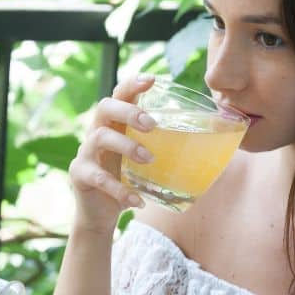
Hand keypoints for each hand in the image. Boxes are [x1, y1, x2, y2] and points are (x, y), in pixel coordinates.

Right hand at [69, 74, 157, 233]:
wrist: (99, 214)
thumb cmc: (126, 182)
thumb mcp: (144, 163)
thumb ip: (165, 151)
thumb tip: (214, 142)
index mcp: (114, 125)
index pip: (119, 95)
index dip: (132, 85)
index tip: (152, 79)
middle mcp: (96, 133)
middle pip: (104, 108)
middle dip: (128, 111)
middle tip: (151, 125)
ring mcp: (85, 154)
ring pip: (100, 137)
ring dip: (127, 146)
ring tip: (149, 159)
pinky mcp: (80, 175)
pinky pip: (99, 178)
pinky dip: (120, 189)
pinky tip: (137, 200)